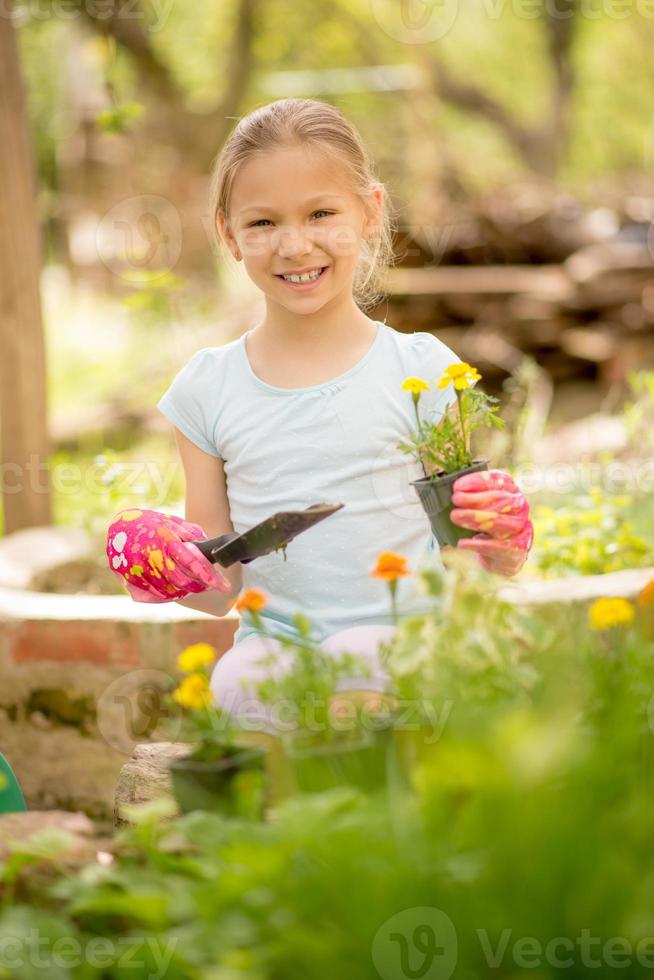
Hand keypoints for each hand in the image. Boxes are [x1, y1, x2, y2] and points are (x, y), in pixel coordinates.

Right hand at [106, 508, 230, 601]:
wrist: (120, 526)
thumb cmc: (152, 524)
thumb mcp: (173, 524)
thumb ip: (191, 536)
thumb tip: (210, 549)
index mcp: (166, 539)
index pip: (192, 562)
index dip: (209, 577)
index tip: (225, 587)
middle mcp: (152, 554)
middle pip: (182, 581)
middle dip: (198, 587)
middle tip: (209, 587)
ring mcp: (140, 568)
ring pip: (169, 590)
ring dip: (185, 591)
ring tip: (193, 585)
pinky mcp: (131, 578)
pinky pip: (155, 594)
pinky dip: (169, 594)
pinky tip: (175, 588)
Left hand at [450, 469, 533, 576]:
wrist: (504, 555)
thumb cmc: (489, 525)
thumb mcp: (484, 507)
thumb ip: (473, 496)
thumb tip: (446, 491)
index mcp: (512, 491)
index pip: (499, 480)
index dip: (478, 481)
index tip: (457, 486)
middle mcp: (520, 507)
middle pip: (499, 499)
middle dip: (474, 498)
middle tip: (455, 499)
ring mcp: (520, 527)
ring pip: (497, 520)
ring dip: (473, 517)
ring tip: (454, 516)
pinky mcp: (516, 548)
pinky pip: (495, 545)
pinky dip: (476, 544)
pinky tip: (461, 543)